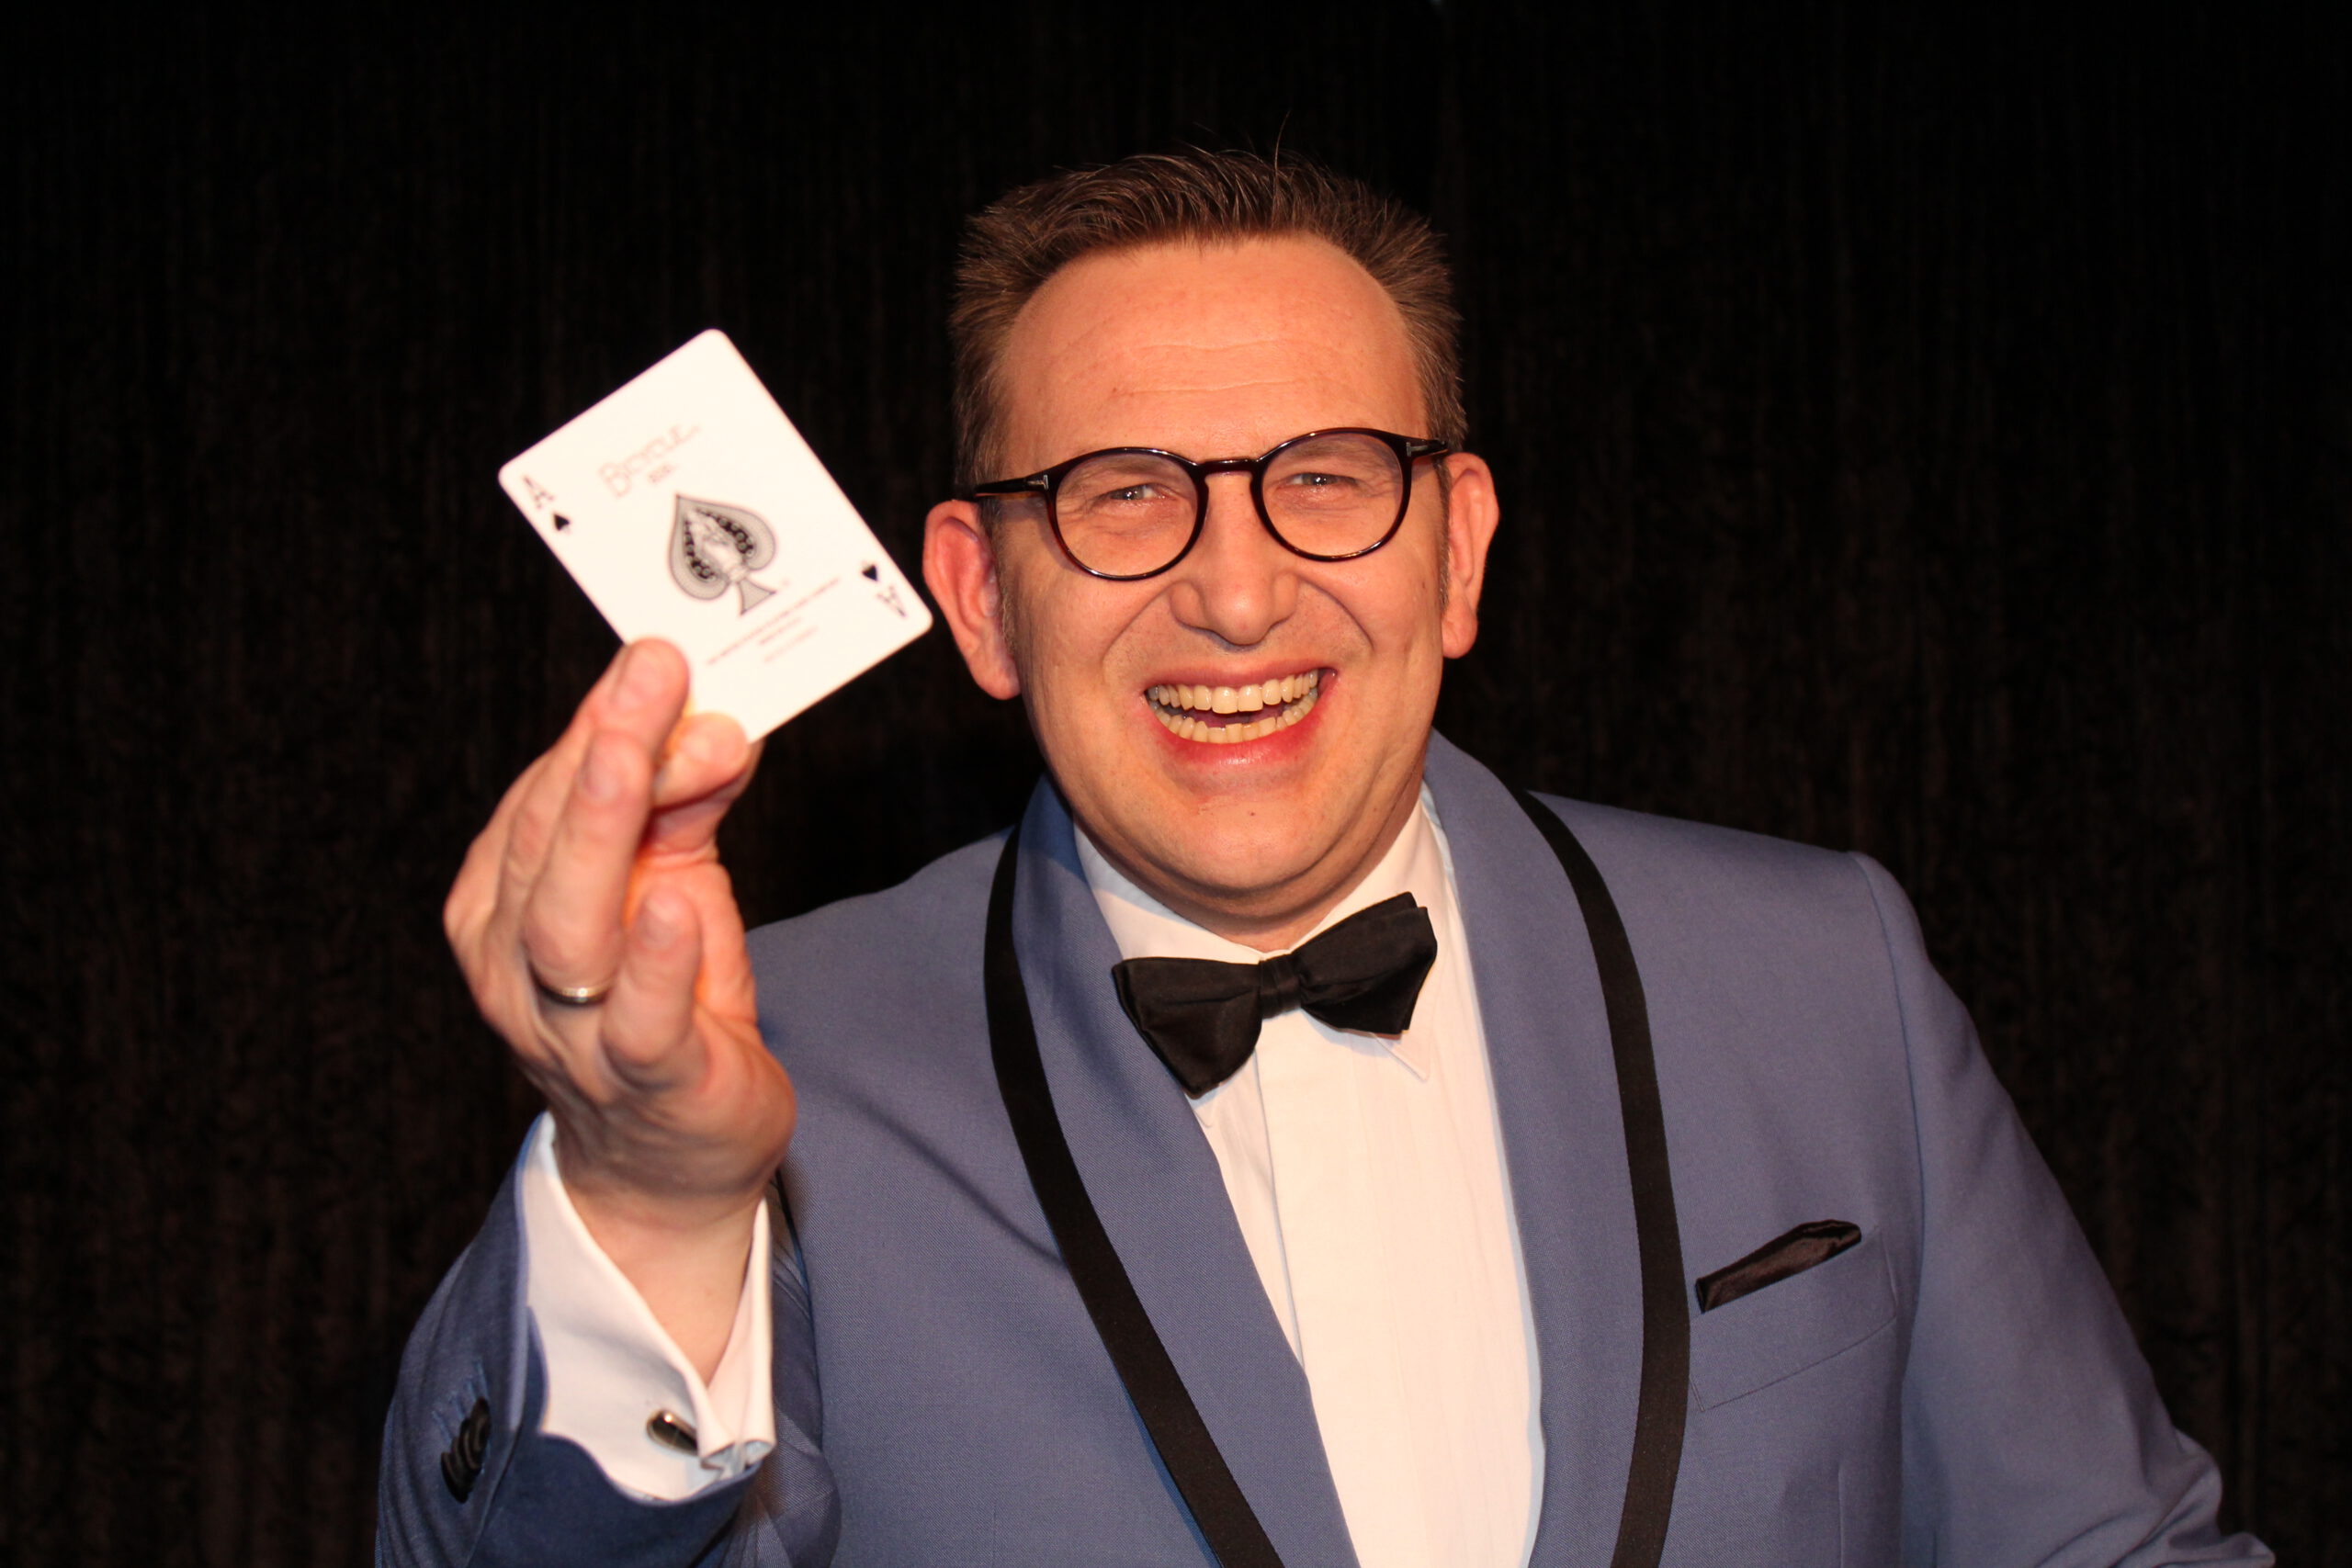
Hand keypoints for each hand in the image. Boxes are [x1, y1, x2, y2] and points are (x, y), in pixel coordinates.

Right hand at [444, 640, 790, 1371]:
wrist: (676, 1151)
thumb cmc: (664, 998)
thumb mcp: (673, 879)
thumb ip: (685, 800)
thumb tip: (713, 720)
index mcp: (503, 904)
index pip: (539, 799)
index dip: (597, 724)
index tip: (653, 656)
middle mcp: (516, 967)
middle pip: (542, 851)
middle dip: (597, 754)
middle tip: (653, 673)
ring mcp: (573, 1031)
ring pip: (566, 931)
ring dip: (603, 833)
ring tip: (641, 759)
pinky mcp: (648, 1082)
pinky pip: (639, 1021)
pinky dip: (655, 961)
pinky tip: (678, 904)